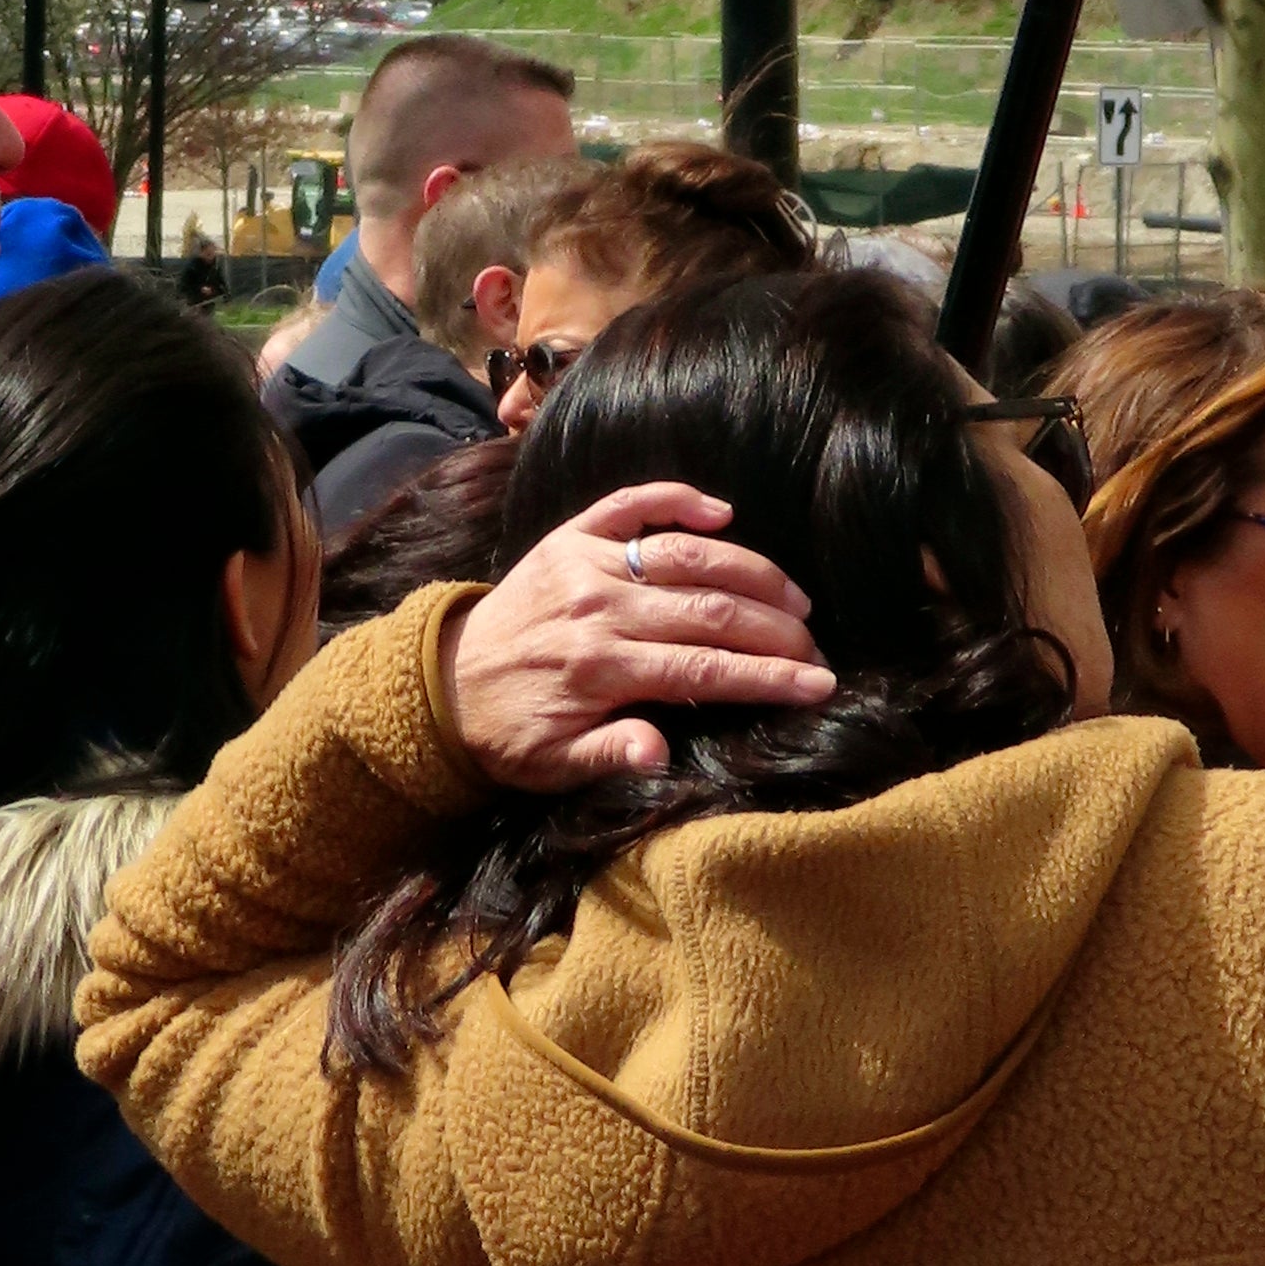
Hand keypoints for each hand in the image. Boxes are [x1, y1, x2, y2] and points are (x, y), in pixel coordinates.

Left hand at [442, 482, 836, 784]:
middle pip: (708, 610)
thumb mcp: (553, 766)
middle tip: (818, 644)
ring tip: (793, 596)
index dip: (769, 676)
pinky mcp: (569, 535)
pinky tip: (723, 512)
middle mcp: (599, 607)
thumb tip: (660, 753)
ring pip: (684, 556)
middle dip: (774, 628)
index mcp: (600, 668)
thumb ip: (610, 755)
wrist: (444, 683)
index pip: (704, 670)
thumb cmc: (511, 733)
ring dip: (747, 571)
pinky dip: (677, 499)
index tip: (820, 683)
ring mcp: (585, 562)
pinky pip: (630, 505)